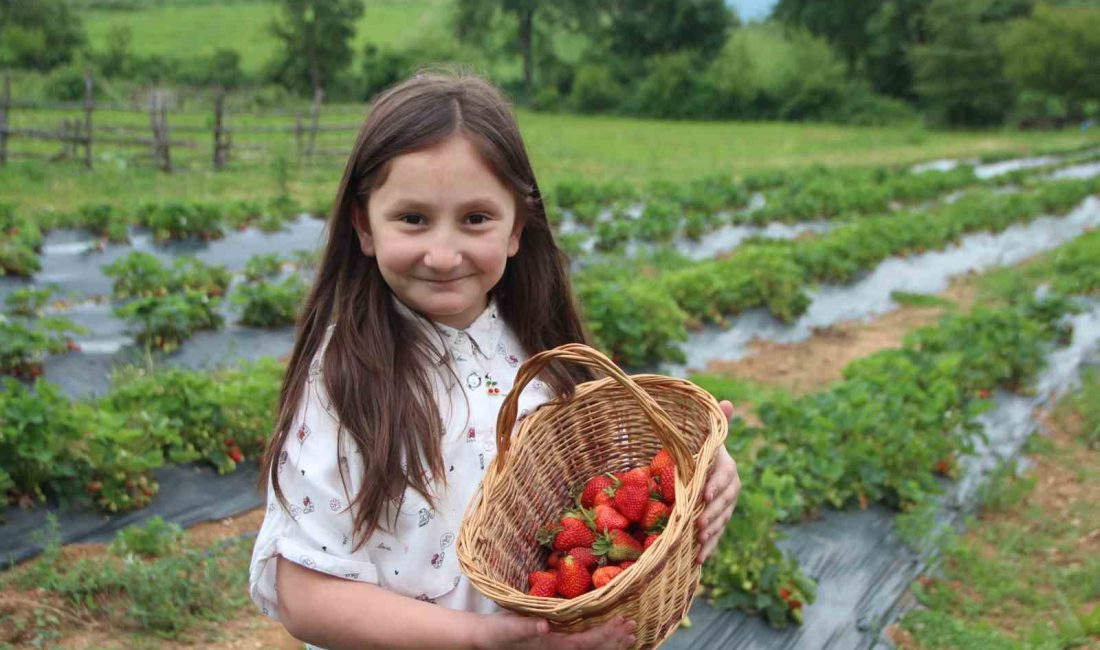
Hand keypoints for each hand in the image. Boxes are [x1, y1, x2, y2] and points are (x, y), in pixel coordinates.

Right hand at [478, 613, 636, 649]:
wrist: (485, 639)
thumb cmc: (498, 632)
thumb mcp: (511, 627)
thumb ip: (527, 627)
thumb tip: (544, 627)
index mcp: (554, 647)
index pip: (586, 643)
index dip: (606, 634)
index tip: (622, 622)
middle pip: (594, 649)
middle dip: (615, 640)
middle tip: (633, 627)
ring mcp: (559, 649)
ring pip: (591, 649)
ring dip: (611, 642)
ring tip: (629, 634)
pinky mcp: (556, 644)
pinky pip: (583, 644)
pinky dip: (598, 640)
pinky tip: (607, 636)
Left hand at [695, 399, 740, 563]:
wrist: (705, 469)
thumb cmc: (703, 450)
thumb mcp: (707, 438)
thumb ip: (717, 424)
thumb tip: (727, 402)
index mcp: (727, 467)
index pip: (725, 476)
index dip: (716, 486)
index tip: (704, 495)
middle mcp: (730, 488)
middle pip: (724, 503)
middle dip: (712, 515)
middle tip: (699, 525)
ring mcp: (726, 507)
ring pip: (722, 521)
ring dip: (711, 533)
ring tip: (699, 543)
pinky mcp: (719, 521)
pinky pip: (717, 535)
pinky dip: (709, 547)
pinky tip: (699, 559)